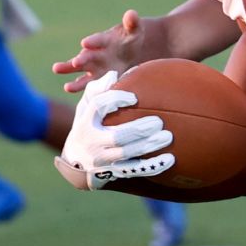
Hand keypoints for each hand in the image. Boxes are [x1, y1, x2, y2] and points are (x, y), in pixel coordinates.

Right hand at [53, 10, 146, 92]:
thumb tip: (131, 14)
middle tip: (75, 62)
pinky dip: (80, 87)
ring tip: (60, 76)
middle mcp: (95, 53)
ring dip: (70, 72)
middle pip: (86, 56)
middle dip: (81, 59)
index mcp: (104, 40)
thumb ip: (132, 23)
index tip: (85, 43)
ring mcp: (94, 66)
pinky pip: (87, 84)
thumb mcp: (134, 30)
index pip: (97, 40)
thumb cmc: (130, 39)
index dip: (92, 41)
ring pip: (80, 70)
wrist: (129, 52)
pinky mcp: (96, 78)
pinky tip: (67, 88)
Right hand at [54, 71, 174, 189]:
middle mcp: (93, 142)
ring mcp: (103, 159)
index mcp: (86, 121)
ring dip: (148, 146)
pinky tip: (169, 159)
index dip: (115, 100)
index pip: (98, 107)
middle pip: (116, 137)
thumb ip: (97, 89)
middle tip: (158, 121)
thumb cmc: (87, 125)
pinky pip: (135, 171)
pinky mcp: (114, 172)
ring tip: (167, 136)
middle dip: (137, 129)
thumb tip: (114, 74)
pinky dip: (152, 166)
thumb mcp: (85, 107)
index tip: (134, 97)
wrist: (76, 162)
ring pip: (127, 154)